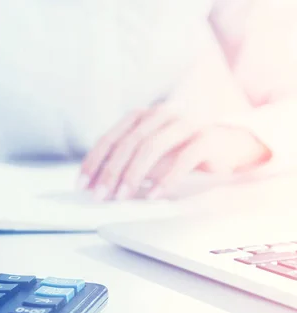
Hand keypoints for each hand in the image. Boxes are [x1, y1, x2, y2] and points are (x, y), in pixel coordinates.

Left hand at [78, 106, 270, 199]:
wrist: (230, 144)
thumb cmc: (182, 151)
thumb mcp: (151, 156)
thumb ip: (128, 164)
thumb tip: (98, 186)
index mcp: (142, 117)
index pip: (110, 138)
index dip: (94, 161)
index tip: (82, 184)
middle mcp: (161, 115)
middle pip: (128, 143)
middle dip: (110, 171)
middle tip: (100, 196)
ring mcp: (184, 124)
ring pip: (151, 147)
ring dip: (133, 175)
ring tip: (122, 196)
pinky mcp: (206, 137)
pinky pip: (183, 158)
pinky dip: (166, 178)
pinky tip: (155, 195)